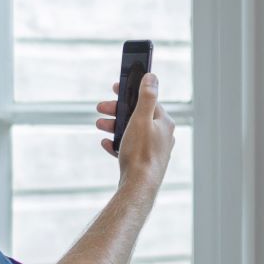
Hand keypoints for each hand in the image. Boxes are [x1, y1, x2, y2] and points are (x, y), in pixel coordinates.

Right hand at [97, 72, 174, 190]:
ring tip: (100, 125)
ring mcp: (153, 150)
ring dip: (114, 126)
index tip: (115, 88)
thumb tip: (152, 77)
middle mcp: (161, 136)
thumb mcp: (141, 118)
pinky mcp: (144, 162)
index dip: (130, 93)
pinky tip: (106, 143)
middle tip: (101, 108)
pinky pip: (129, 148)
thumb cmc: (141, 153)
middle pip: (137, 116)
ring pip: (132, 132)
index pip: (148, 100)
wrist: (138, 186)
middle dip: (118, 111)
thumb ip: (147, 96)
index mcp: (164, 123)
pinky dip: (117, 143)